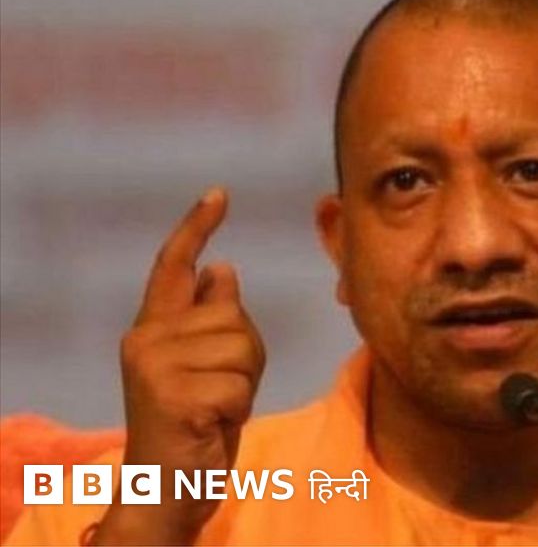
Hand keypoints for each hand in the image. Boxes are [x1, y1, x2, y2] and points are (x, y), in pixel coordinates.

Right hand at [94, 187, 265, 544]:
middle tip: (220, 393)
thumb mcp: (206, 366)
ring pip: (243, 347)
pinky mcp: (172, 395)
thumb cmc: (196, 424)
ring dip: (245, 384)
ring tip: (215, 409)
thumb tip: (223, 269)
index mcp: (152, 329)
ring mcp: (154, 366)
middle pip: (233, 315)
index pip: (173, 266)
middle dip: (247, 355)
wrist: (167, 490)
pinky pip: (241, 384)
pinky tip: (212, 425)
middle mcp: (144, 339)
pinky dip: (239, 408)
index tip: (220, 194)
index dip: (197, 227)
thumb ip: (209, 320)